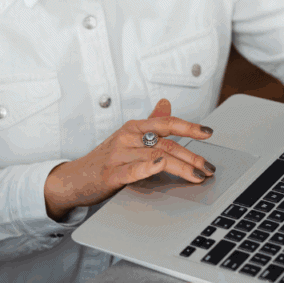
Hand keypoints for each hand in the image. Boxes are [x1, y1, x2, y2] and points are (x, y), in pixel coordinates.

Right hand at [43, 99, 214, 220]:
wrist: (74, 179)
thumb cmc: (103, 159)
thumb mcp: (127, 137)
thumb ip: (149, 123)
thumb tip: (166, 104)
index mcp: (133, 128)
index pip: (166, 124)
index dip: (189, 126)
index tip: (208, 133)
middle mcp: (127, 138)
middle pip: (166, 144)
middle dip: (192, 156)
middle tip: (208, 167)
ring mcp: (119, 155)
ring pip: (156, 157)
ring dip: (181, 166)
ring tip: (197, 175)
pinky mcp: (111, 175)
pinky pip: (132, 170)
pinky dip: (148, 167)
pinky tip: (160, 165)